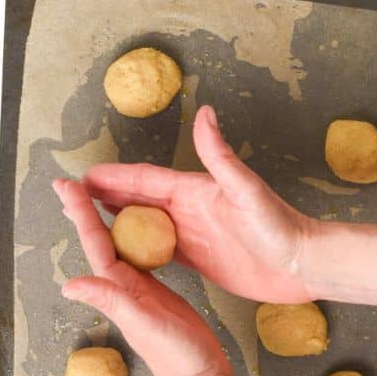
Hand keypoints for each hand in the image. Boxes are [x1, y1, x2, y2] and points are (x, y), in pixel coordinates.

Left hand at [53, 179, 233, 375]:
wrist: (201, 374)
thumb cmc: (176, 353)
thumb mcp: (144, 324)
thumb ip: (112, 302)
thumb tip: (69, 285)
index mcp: (121, 289)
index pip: (97, 245)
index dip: (82, 215)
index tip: (67, 188)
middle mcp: (125, 285)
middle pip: (101, 242)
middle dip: (84, 213)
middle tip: (70, 186)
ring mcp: (142, 288)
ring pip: (120, 246)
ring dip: (104, 222)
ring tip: (95, 200)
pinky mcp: (159, 290)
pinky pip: (142, 256)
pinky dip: (134, 238)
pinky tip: (135, 231)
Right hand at [83, 105, 312, 303]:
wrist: (299, 262)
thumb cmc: (278, 226)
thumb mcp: (246, 190)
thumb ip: (220, 156)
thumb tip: (204, 113)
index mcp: (196, 190)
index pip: (148, 179)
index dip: (116, 177)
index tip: (85, 177)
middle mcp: (190, 209)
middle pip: (141, 200)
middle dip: (109, 196)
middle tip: (76, 197)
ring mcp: (193, 233)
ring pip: (147, 225)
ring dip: (121, 222)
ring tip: (92, 221)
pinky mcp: (199, 257)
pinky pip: (161, 251)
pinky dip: (140, 249)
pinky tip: (126, 251)